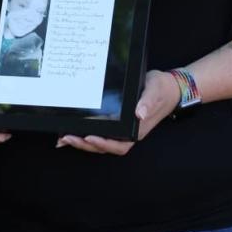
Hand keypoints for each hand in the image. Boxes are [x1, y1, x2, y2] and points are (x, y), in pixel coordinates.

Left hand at [55, 70, 179, 154]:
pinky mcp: (117, 121)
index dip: (103, 144)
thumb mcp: (155, 91)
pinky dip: (85, 132)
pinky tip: (71, 129)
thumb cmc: (161, 89)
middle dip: (85, 144)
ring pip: (100, 141)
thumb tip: (139, 114)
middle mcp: (128, 132)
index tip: (88, 138)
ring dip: (82, 141)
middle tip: (66, 138)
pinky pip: (100, 130)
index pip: (118, 144)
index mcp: (137, 129)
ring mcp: (122, 128)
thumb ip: (148, 102)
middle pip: (105, 146)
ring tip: (63, 137)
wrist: (168, 86)